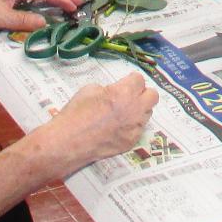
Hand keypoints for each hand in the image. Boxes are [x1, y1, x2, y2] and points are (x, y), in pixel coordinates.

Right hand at [33, 73, 159, 174]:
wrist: (69, 141)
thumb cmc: (77, 112)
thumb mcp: (91, 89)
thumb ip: (110, 89)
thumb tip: (116, 92)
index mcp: (125, 92)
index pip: (139, 79)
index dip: (130, 81)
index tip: (124, 84)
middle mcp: (135, 109)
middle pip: (152, 95)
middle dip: (142, 93)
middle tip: (129, 96)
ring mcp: (135, 127)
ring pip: (148, 113)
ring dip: (139, 110)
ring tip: (122, 113)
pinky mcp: (131, 141)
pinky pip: (139, 129)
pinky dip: (131, 126)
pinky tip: (117, 127)